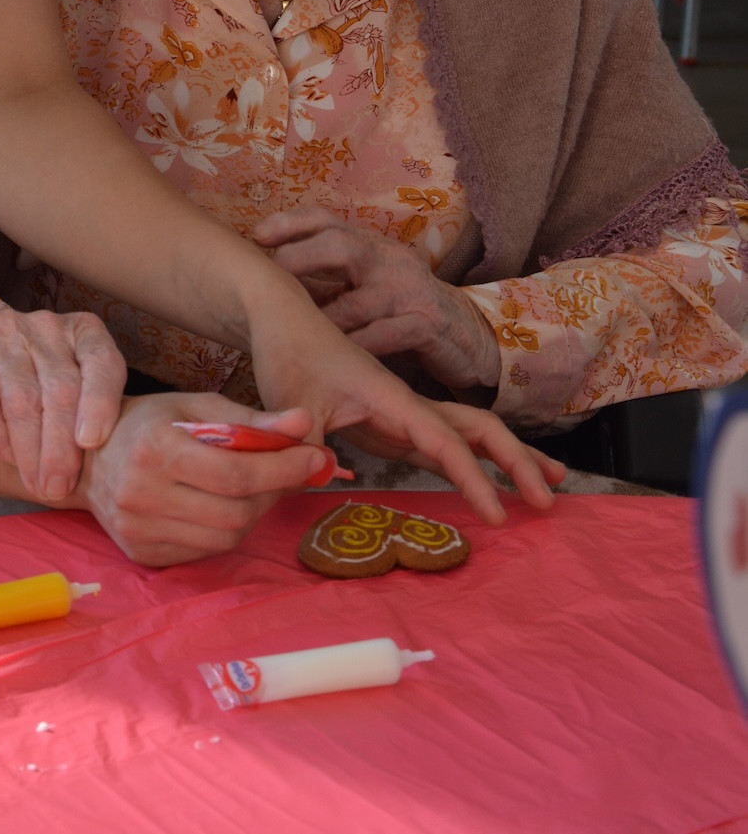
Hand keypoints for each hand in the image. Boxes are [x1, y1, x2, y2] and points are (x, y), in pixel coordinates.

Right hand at [0, 307, 126, 501]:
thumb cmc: (44, 377)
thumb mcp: (79, 379)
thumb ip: (94, 409)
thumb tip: (113, 468)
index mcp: (86, 331)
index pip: (102, 362)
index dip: (99, 403)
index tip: (91, 442)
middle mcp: (48, 326)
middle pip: (60, 389)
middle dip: (60, 446)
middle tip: (57, 487)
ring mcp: (5, 333)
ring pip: (21, 397)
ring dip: (29, 449)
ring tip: (36, 483)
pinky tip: (5, 457)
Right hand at [81, 394, 329, 565]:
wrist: (86, 460)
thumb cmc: (147, 424)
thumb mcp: (195, 407)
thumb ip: (250, 419)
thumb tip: (303, 423)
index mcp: (154, 450)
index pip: (234, 473)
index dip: (282, 469)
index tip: (314, 457)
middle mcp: (142, 495)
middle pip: (234, 512)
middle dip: (272, 493)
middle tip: (286, 473)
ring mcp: (139, 531)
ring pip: (225, 538)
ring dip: (253, 514)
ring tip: (253, 489)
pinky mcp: (142, 554)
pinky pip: (204, 552)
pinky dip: (224, 530)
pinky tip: (221, 506)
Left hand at [242, 267, 562, 524]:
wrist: (284, 319)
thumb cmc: (290, 354)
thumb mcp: (291, 401)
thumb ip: (305, 444)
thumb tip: (321, 480)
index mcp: (391, 397)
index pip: (445, 441)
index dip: (474, 478)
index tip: (497, 514)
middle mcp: (408, 403)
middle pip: (478, 429)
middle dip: (517, 463)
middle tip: (548, 503)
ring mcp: (404, 414)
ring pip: (468, 435)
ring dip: (508, 459)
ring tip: (545, 489)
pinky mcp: (392, 425)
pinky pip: (442, 448)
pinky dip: (470, 467)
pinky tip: (486, 487)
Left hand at [255, 207, 501, 388]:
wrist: (467, 336)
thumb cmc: (401, 311)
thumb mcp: (366, 286)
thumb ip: (327, 281)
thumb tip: (268, 283)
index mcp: (370, 246)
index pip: (327, 220)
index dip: (291, 223)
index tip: (256, 235)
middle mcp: (389, 260)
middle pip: (341, 245)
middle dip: (300, 258)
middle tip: (270, 279)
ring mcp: (410, 291)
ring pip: (358, 299)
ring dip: (323, 317)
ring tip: (292, 331)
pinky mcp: (428, 325)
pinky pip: (386, 335)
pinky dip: (358, 347)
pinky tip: (334, 359)